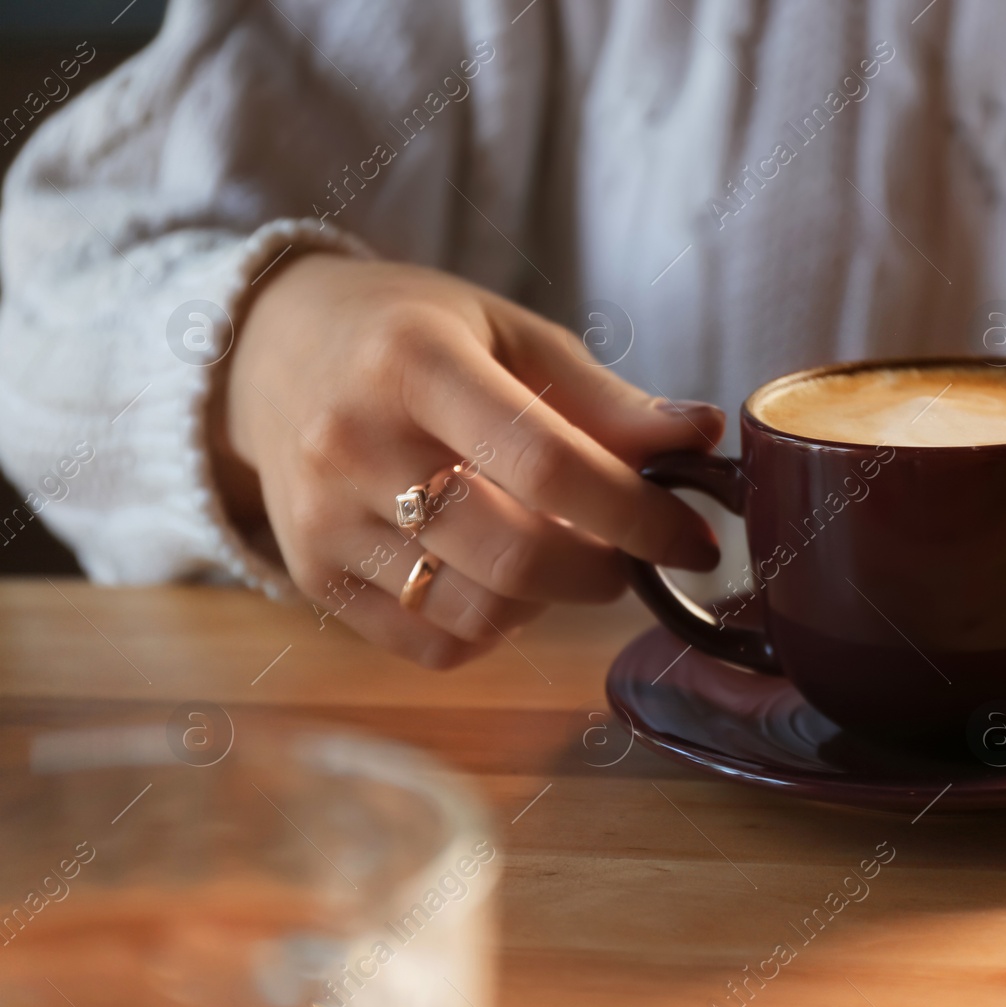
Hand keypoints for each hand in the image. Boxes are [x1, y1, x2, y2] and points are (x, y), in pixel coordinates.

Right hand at [211, 254, 722, 667]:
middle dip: (604, 571)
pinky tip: (497, 577)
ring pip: (477, 611)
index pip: (549, 463)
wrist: (271, 352)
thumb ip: (603, 396)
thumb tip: (702, 436)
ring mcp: (323, 519)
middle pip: (515, 555)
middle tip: (632, 555)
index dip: (639, 514)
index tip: (694, 538)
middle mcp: (354, 443)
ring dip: (549, 601)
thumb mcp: (506, 332)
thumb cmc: (409, 335)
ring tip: (559, 553)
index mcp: (413, 361)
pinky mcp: (311, 576)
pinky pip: (432, 643)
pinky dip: (490, 627)